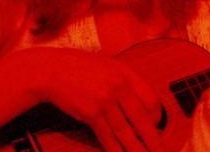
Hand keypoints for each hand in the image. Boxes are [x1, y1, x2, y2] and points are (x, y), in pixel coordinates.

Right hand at [36, 48, 163, 151]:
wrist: (52, 70)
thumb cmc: (81, 67)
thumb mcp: (109, 66)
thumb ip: (126, 83)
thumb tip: (141, 107)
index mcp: (126, 73)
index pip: (152, 99)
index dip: (156, 117)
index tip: (155, 128)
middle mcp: (118, 86)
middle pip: (142, 119)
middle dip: (153, 140)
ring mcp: (104, 100)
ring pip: (125, 132)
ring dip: (135, 149)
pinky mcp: (90, 113)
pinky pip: (106, 136)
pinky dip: (114, 149)